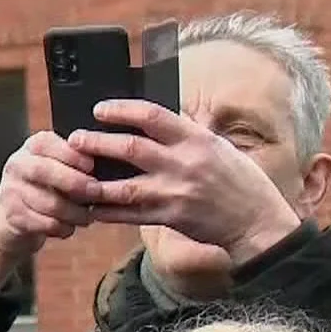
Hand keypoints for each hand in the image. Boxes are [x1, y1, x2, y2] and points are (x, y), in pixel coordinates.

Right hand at [0, 131, 107, 288]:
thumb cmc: (45, 190)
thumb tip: (108, 164)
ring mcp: (12, 191)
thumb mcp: (56, 167)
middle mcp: (18, 164)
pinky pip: (46, 223)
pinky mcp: (13, 216)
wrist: (8, 222)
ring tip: (87, 217)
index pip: (54, 144)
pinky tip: (68, 228)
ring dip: (75, 213)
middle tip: (97, 193)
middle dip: (77, 184)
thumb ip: (75, 162)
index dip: (76, 157)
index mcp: (33, 146)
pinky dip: (63, 228)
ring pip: (51, 203)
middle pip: (48, 171)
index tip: (94, 167)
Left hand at [67, 100, 302, 264]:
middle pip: (130, 148)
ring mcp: (175, 192)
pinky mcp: (170, 218)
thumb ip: (190, 132)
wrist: (256, 222)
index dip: (121, 109)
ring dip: (94, 182)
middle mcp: (184, 163)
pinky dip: (108, 211)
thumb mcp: (219, 146)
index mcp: (197, 139)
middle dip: (97, 142)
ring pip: (123, 186)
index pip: (152, 115)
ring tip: (73, 176)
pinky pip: (130, 215)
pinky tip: (91, 207)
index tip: (99, 110)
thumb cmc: (239, 181)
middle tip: (74, 139)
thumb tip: (160, 115)